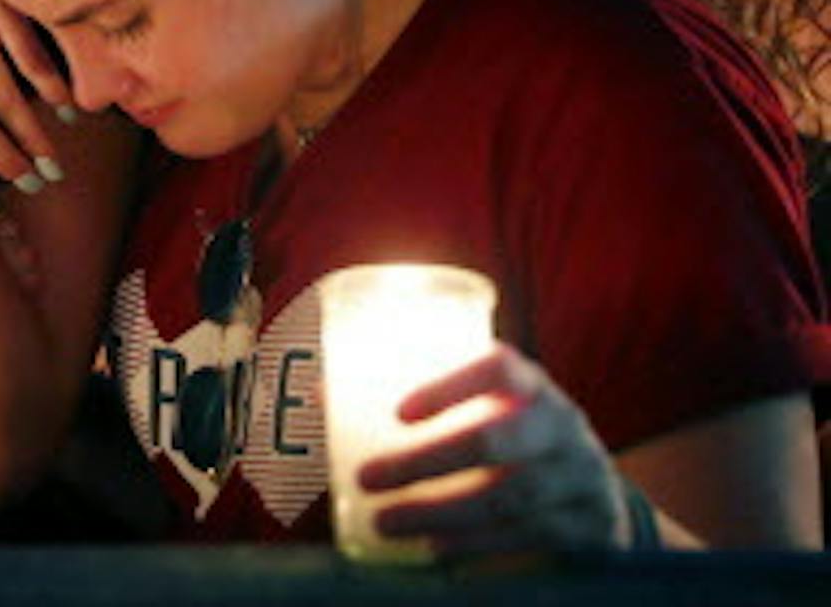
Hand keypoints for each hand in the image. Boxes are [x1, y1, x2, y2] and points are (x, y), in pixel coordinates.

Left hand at [359, 345, 630, 559]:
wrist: (597, 493)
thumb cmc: (513, 438)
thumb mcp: (486, 411)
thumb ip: (420, 404)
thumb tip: (319, 394)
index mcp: (528, 384)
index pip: (497, 366)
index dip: (448, 385)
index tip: (397, 412)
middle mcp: (561, 423)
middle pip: (497, 438)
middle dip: (426, 461)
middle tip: (367, 478)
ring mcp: (582, 475)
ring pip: (511, 495)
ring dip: (441, 512)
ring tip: (384, 522)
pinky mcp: (590, 525)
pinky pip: (530, 536)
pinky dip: (478, 545)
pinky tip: (435, 549)